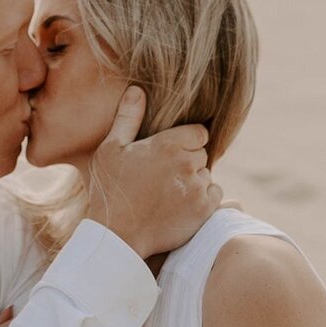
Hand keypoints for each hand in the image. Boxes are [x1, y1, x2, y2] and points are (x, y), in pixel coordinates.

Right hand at [85, 87, 223, 258]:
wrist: (117, 236)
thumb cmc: (110, 191)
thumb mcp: (111, 150)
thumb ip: (128, 118)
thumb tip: (137, 90)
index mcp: (167, 144)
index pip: (198, 133)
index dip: (186, 142)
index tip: (170, 155)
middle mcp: (186, 163)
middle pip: (202, 154)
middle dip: (188, 162)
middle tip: (164, 178)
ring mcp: (197, 187)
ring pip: (207, 175)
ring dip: (194, 181)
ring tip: (169, 194)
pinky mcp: (203, 210)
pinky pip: (215, 194)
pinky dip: (202, 199)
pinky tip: (179, 206)